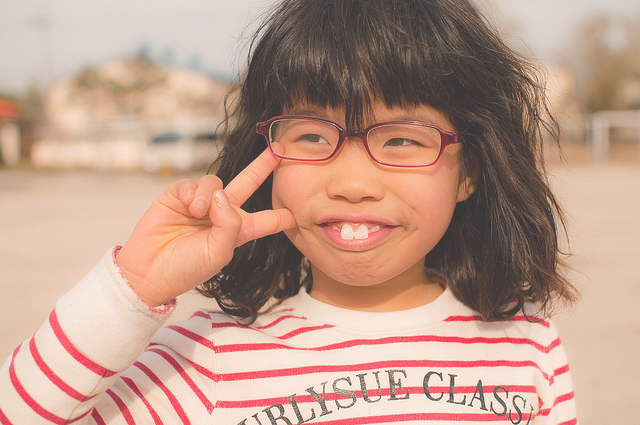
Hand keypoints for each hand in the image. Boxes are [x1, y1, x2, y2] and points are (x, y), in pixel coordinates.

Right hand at [116, 147, 295, 306]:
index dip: (283, 215)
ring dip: (209, 193)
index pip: (267, 220)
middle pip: (248, 183)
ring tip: (199, 211)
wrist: (149, 272)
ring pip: (216, 181)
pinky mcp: (178, 196)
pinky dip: (193, 192)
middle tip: (281, 148)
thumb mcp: (218, 253)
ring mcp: (200, 203)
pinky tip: (188, 206)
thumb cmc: (186, 269)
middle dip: (263, 165)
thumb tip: (222, 193)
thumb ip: (228, 224)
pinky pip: (192, 183)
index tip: (301, 208)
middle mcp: (222, 214)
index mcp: (238, 232)